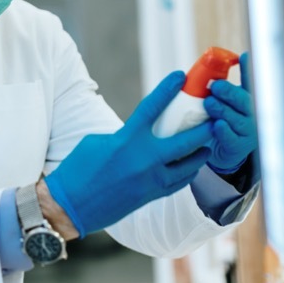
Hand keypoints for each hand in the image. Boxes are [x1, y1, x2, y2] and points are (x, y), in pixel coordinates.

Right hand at [45, 72, 211, 238]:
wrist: (70, 206)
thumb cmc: (78, 169)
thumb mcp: (98, 141)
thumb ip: (124, 135)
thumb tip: (140, 133)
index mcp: (125, 140)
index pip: (152, 108)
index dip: (167, 89)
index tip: (180, 75)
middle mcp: (143, 160)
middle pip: (184, 141)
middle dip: (202, 129)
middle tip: (213, 119)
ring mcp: (149, 181)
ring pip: (187, 166)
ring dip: (199, 154)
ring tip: (205, 146)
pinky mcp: (150, 197)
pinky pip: (177, 183)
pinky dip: (186, 173)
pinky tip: (189, 167)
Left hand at [202, 51, 257, 173]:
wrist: (225, 149)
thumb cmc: (227, 119)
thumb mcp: (230, 99)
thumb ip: (232, 79)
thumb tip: (242, 54)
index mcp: (249, 99)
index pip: (251, 81)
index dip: (248, 69)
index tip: (243, 56)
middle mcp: (252, 114)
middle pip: (243, 101)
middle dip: (229, 92)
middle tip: (215, 86)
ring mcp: (247, 131)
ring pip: (235, 119)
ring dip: (222, 110)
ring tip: (209, 102)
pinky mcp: (238, 147)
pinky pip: (231, 138)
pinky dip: (224, 131)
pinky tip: (217, 124)